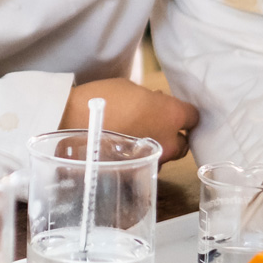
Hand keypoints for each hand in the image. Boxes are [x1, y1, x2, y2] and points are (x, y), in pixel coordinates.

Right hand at [63, 78, 199, 162]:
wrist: (69, 126)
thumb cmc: (99, 101)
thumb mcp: (130, 88)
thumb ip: (151, 100)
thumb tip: (156, 105)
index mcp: (171, 114)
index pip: (193, 116)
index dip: (182, 113)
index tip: (170, 111)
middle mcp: (170, 141)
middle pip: (184, 142)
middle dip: (173, 135)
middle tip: (154, 126)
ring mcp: (155, 162)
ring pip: (165, 157)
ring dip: (156, 149)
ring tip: (134, 140)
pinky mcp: (138, 174)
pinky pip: (146, 166)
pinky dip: (139, 160)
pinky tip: (124, 153)